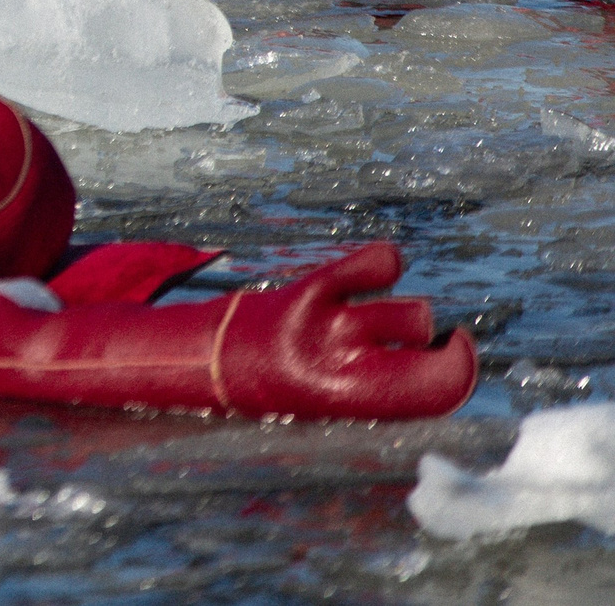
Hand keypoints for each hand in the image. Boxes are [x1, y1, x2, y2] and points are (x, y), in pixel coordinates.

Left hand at [215, 243, 474, 419]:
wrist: (215, 364)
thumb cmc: (289, 393)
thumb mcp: (339, 414)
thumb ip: (387, 395)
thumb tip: (445, 376)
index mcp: (353, 402)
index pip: (436, 390)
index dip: (462, 373)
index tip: (456, 359)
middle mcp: (341, 361)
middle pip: (425, 339)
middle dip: (449, 350)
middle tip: (439, 349)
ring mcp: (326, 322)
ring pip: (408, 312)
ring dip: (406, 322)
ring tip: (382, 331)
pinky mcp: (310, 289)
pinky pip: (377, 265)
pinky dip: (386, 265)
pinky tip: (378, 275)